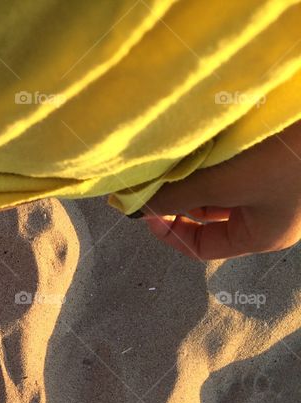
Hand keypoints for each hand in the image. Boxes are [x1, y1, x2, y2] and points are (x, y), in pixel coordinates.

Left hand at [142, 119, 300, 259]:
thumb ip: (175, 195)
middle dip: (183, 194)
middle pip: (211, 214)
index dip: (168, 232)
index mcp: (264, 235)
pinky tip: (204, 136)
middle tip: (156, 172)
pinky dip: (218, 153)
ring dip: (200, 170)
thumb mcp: (224, 181)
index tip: (145, 207)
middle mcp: (275, 215)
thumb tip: (134, 204)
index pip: (202, 248)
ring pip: (225, 184)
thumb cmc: (289, 156)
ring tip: (178, 152)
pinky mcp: (285, 157)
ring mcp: (282, 186)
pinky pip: (241, 162)